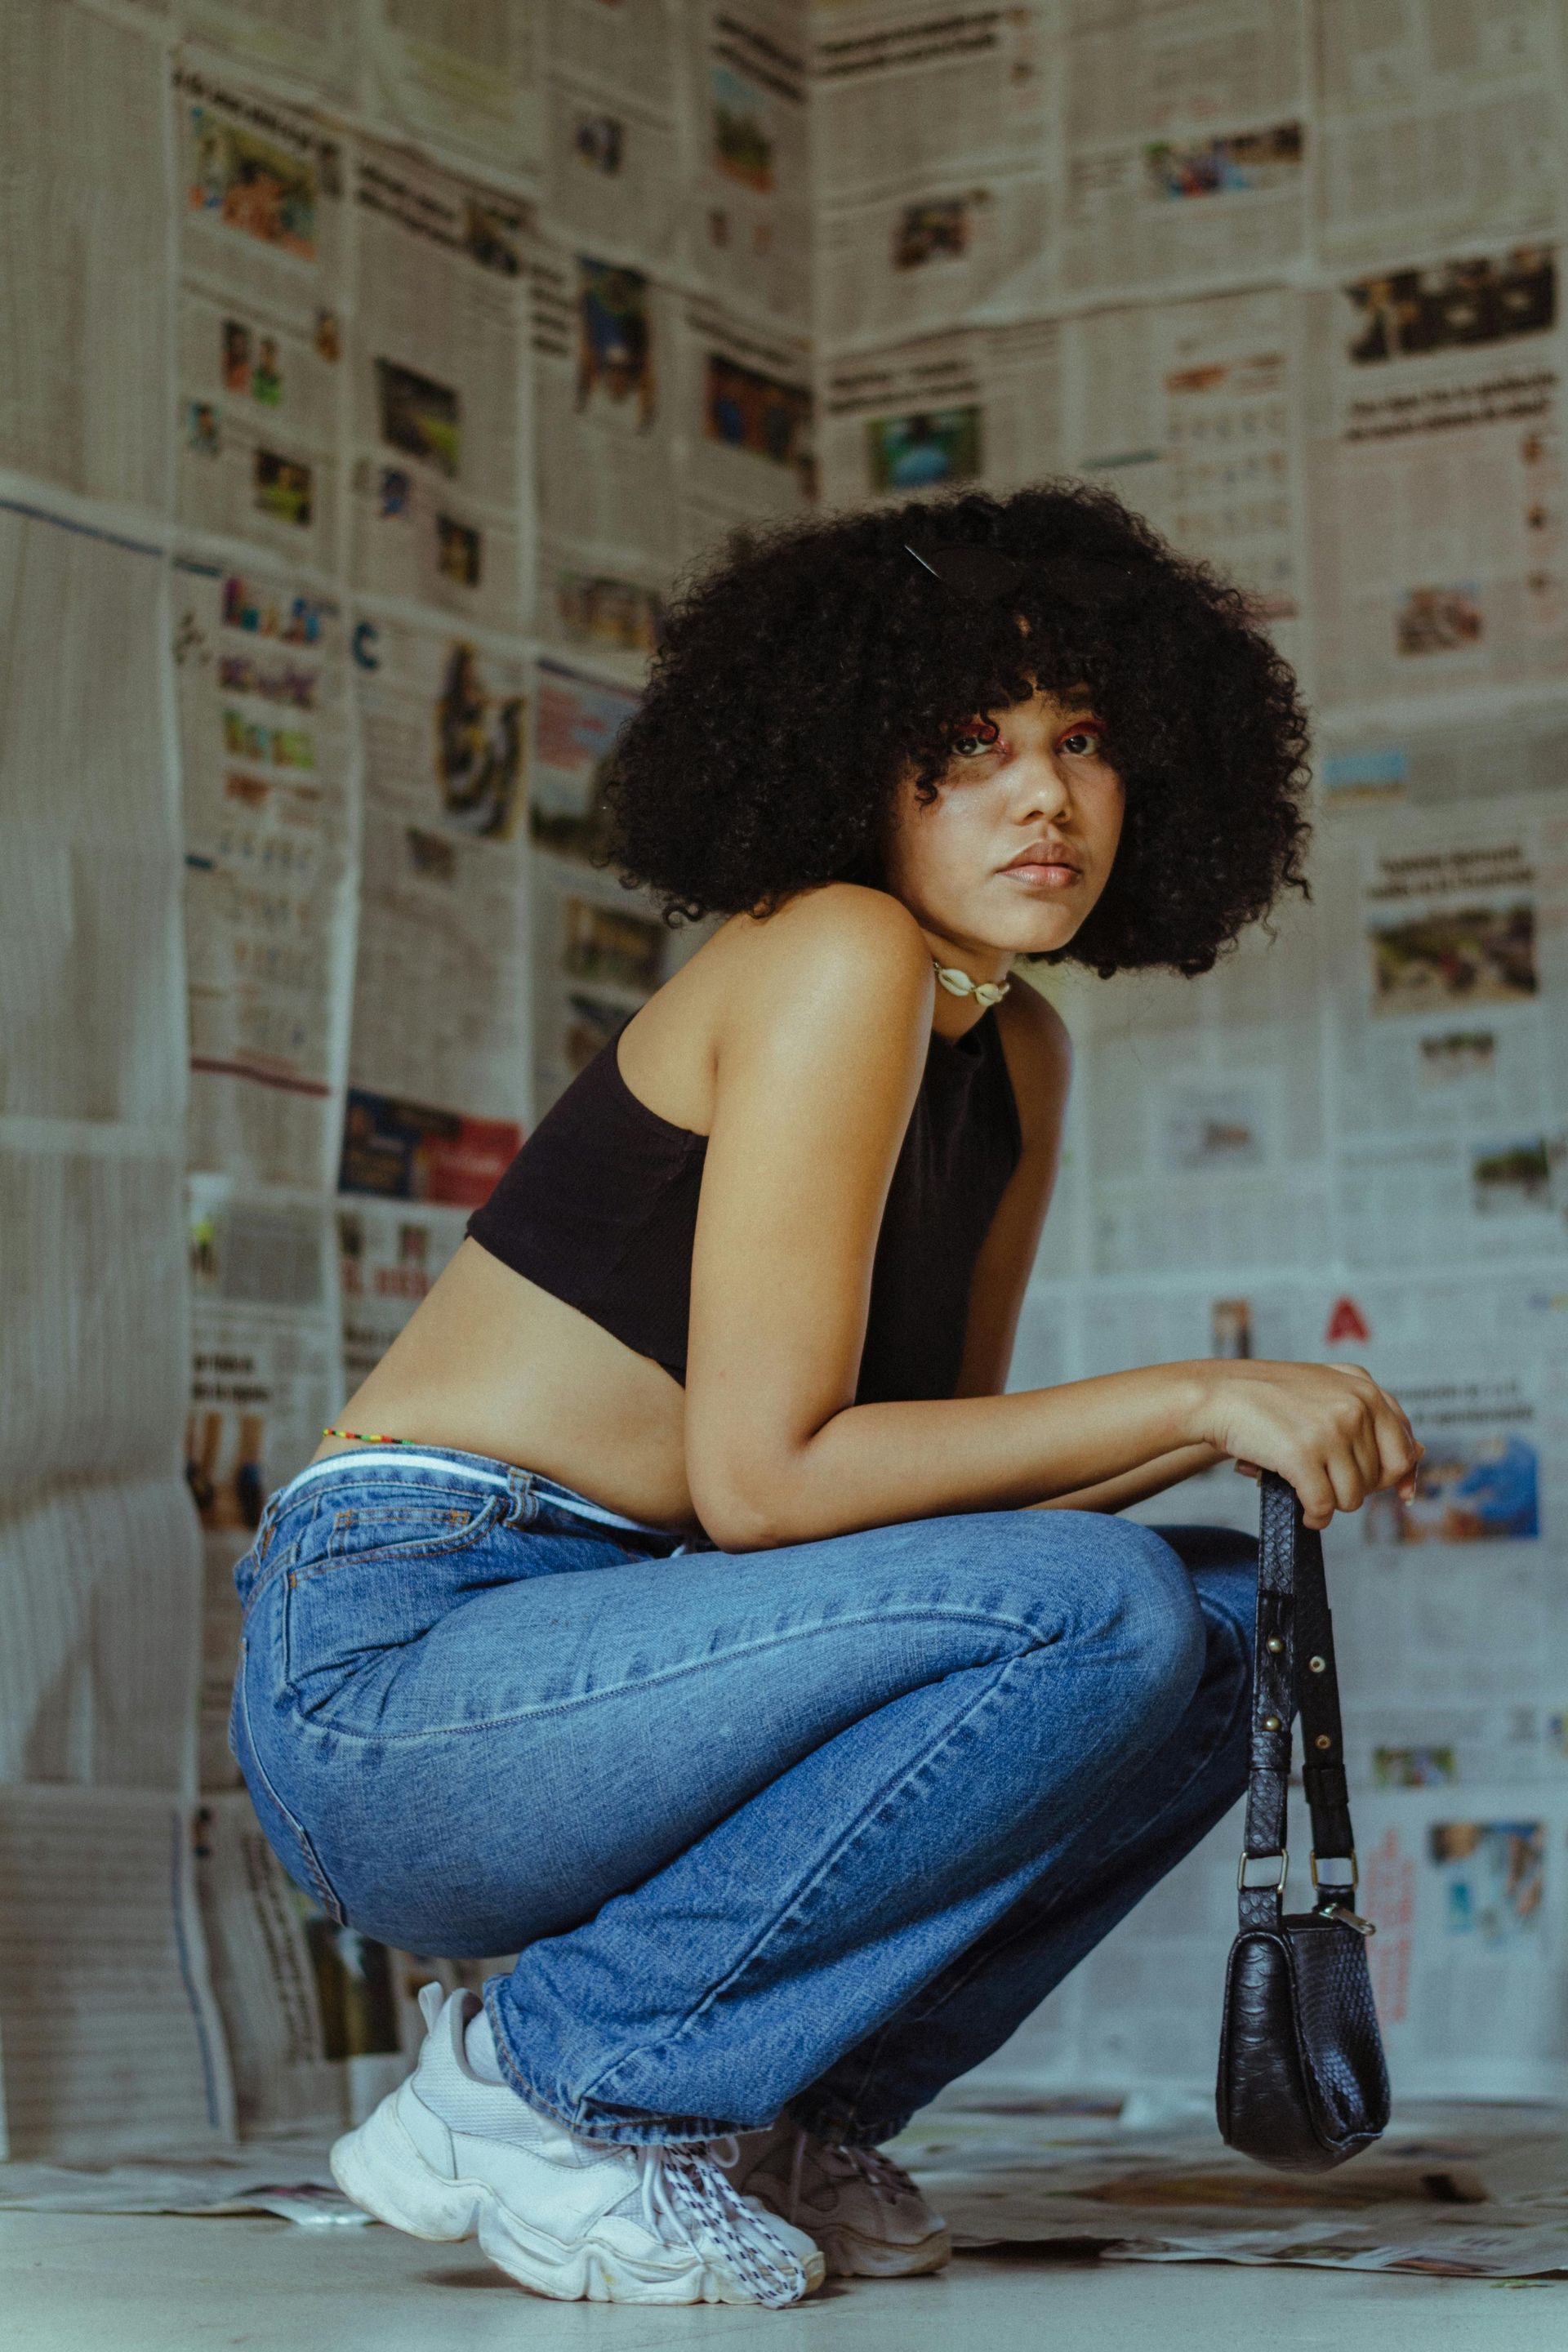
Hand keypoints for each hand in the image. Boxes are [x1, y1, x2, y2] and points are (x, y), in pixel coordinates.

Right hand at [1190, 1361, 1420, 1530]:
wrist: (1217, 1394)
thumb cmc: (1269, 1396)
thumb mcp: (1327, 1389)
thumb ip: (1370, 1414)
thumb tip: (1419, 1456)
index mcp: (1364, 1388)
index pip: (1404, 1447)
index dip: (1401, 1477)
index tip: (1399, 1494)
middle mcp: (1354, 1405)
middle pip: (1377, 1478)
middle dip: (1354, 1488)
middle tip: (1327, 1482)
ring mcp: (1331, 1430)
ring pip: (1353, 1497)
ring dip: (1332, 1504)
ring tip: (1310, 1492)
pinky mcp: (1303, 1455)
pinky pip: (1325, 1506)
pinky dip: (1316, 1517)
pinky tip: (1305, 1511)